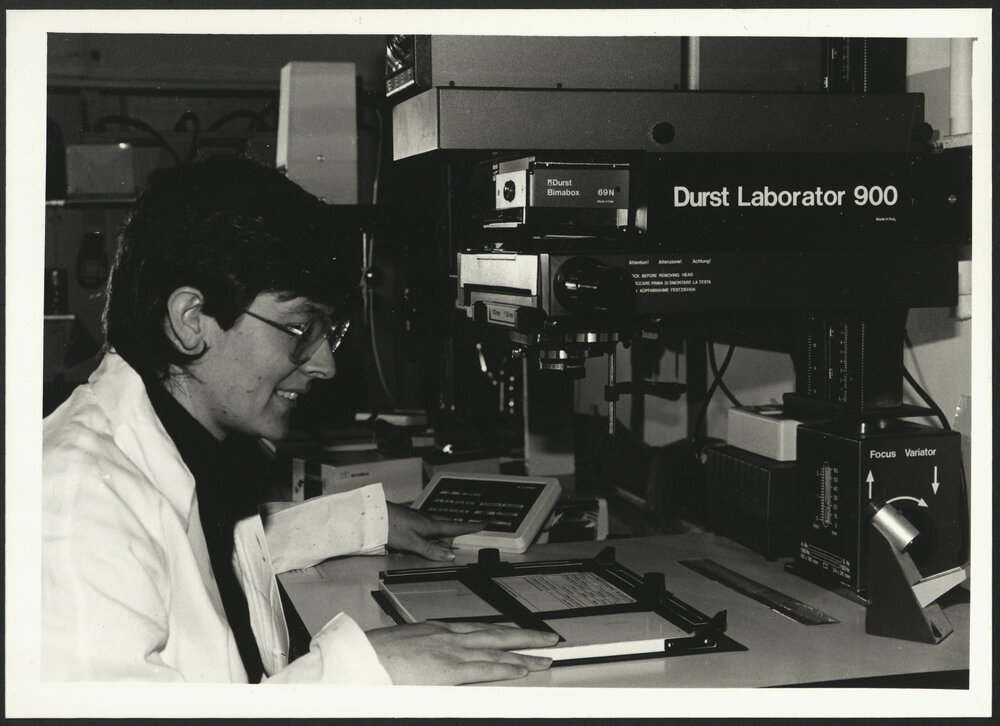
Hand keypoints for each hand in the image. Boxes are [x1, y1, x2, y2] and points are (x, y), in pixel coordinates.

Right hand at [366, 621, 558, 684]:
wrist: (362, 659)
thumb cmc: (374, 656)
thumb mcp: (404, 646)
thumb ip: (423, 650)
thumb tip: (431, 661)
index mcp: (437, 630)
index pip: (479, 629)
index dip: (502, 632)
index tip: (517, 633)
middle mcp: (449, 636)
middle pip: (496, 634)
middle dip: (524, 636)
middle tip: (547, 637)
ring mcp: (451, 651)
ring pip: (497, 650)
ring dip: (524, 653)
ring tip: (544, 656)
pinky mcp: (450, 669)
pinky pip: (486, 668)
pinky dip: (507, 668)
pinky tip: (522, 669)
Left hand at [385, 502, 481, 560]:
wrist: (373, 514)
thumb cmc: (391, 526)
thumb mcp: (412, 543)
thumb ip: (431, 550)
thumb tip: (450, 556)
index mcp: (431, 525)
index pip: (456, 527)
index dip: (471, 526)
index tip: (484, 524)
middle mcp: (428, 519)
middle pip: (448, 528)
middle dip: (451, 537)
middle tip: (447, 549)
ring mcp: (420, 518)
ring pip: (437, 527)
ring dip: (438, 537)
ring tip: (426, 548)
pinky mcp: (412, 519)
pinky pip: (426, 528)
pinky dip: (428, 535)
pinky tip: (417, 541)